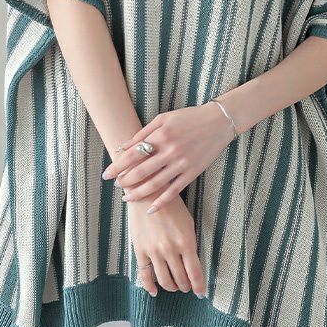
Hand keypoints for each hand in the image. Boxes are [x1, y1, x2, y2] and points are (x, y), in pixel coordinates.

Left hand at [102, 102, 235, 212]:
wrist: (218, 122)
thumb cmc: (189, 117)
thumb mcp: (163, 119)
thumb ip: (142, 133)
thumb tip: (123, 147)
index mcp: (160, 136)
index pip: (133, 155)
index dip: (118, 166)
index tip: (107, 174)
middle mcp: (169, 151)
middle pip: (141, 171)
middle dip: (125, 181)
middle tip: (116, 186)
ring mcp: (181, 163)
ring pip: (155, 184)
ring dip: (138, 193)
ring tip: (127, 198)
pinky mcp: (192, 173)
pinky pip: (174, 191)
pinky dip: (161, 202)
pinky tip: (151, 209)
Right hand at [128, 194, 205, 297]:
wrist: (148, 194)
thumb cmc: (172, 206)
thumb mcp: (188, 223)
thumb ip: (190, 244)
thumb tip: (192, 264)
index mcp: (186, 242)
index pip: (195, 273)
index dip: (198, 286)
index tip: (200, 293)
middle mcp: (170, 250)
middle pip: (180, 279)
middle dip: (185, 286)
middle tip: (186, 286)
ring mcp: (154, 252)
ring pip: (164, 280)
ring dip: (171, 287)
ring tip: (174, 286)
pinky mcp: (140, 251)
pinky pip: (145, 275)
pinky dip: (150, 287)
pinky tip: (154, 291)